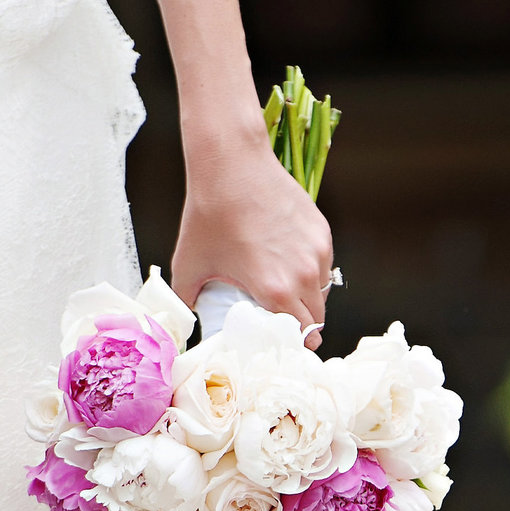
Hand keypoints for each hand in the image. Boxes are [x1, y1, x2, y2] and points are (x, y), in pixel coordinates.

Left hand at [170, 131, 334, 343]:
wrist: (232, 164)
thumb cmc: (210, 213)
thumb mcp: (189, 263)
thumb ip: (187, 297)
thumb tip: (186, 316)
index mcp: (274, 289)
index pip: (300, 334)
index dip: (294, 345)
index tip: (285, 346)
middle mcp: (302, 274)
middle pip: (316, 318)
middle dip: (303, 327)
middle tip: (285, 326)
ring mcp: (316, 251)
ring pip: (322, 291)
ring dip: (309, 299)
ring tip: (287, 294)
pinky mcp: (321, 231)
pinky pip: (323, 264)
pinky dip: (311, 271)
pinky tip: (289, 263)